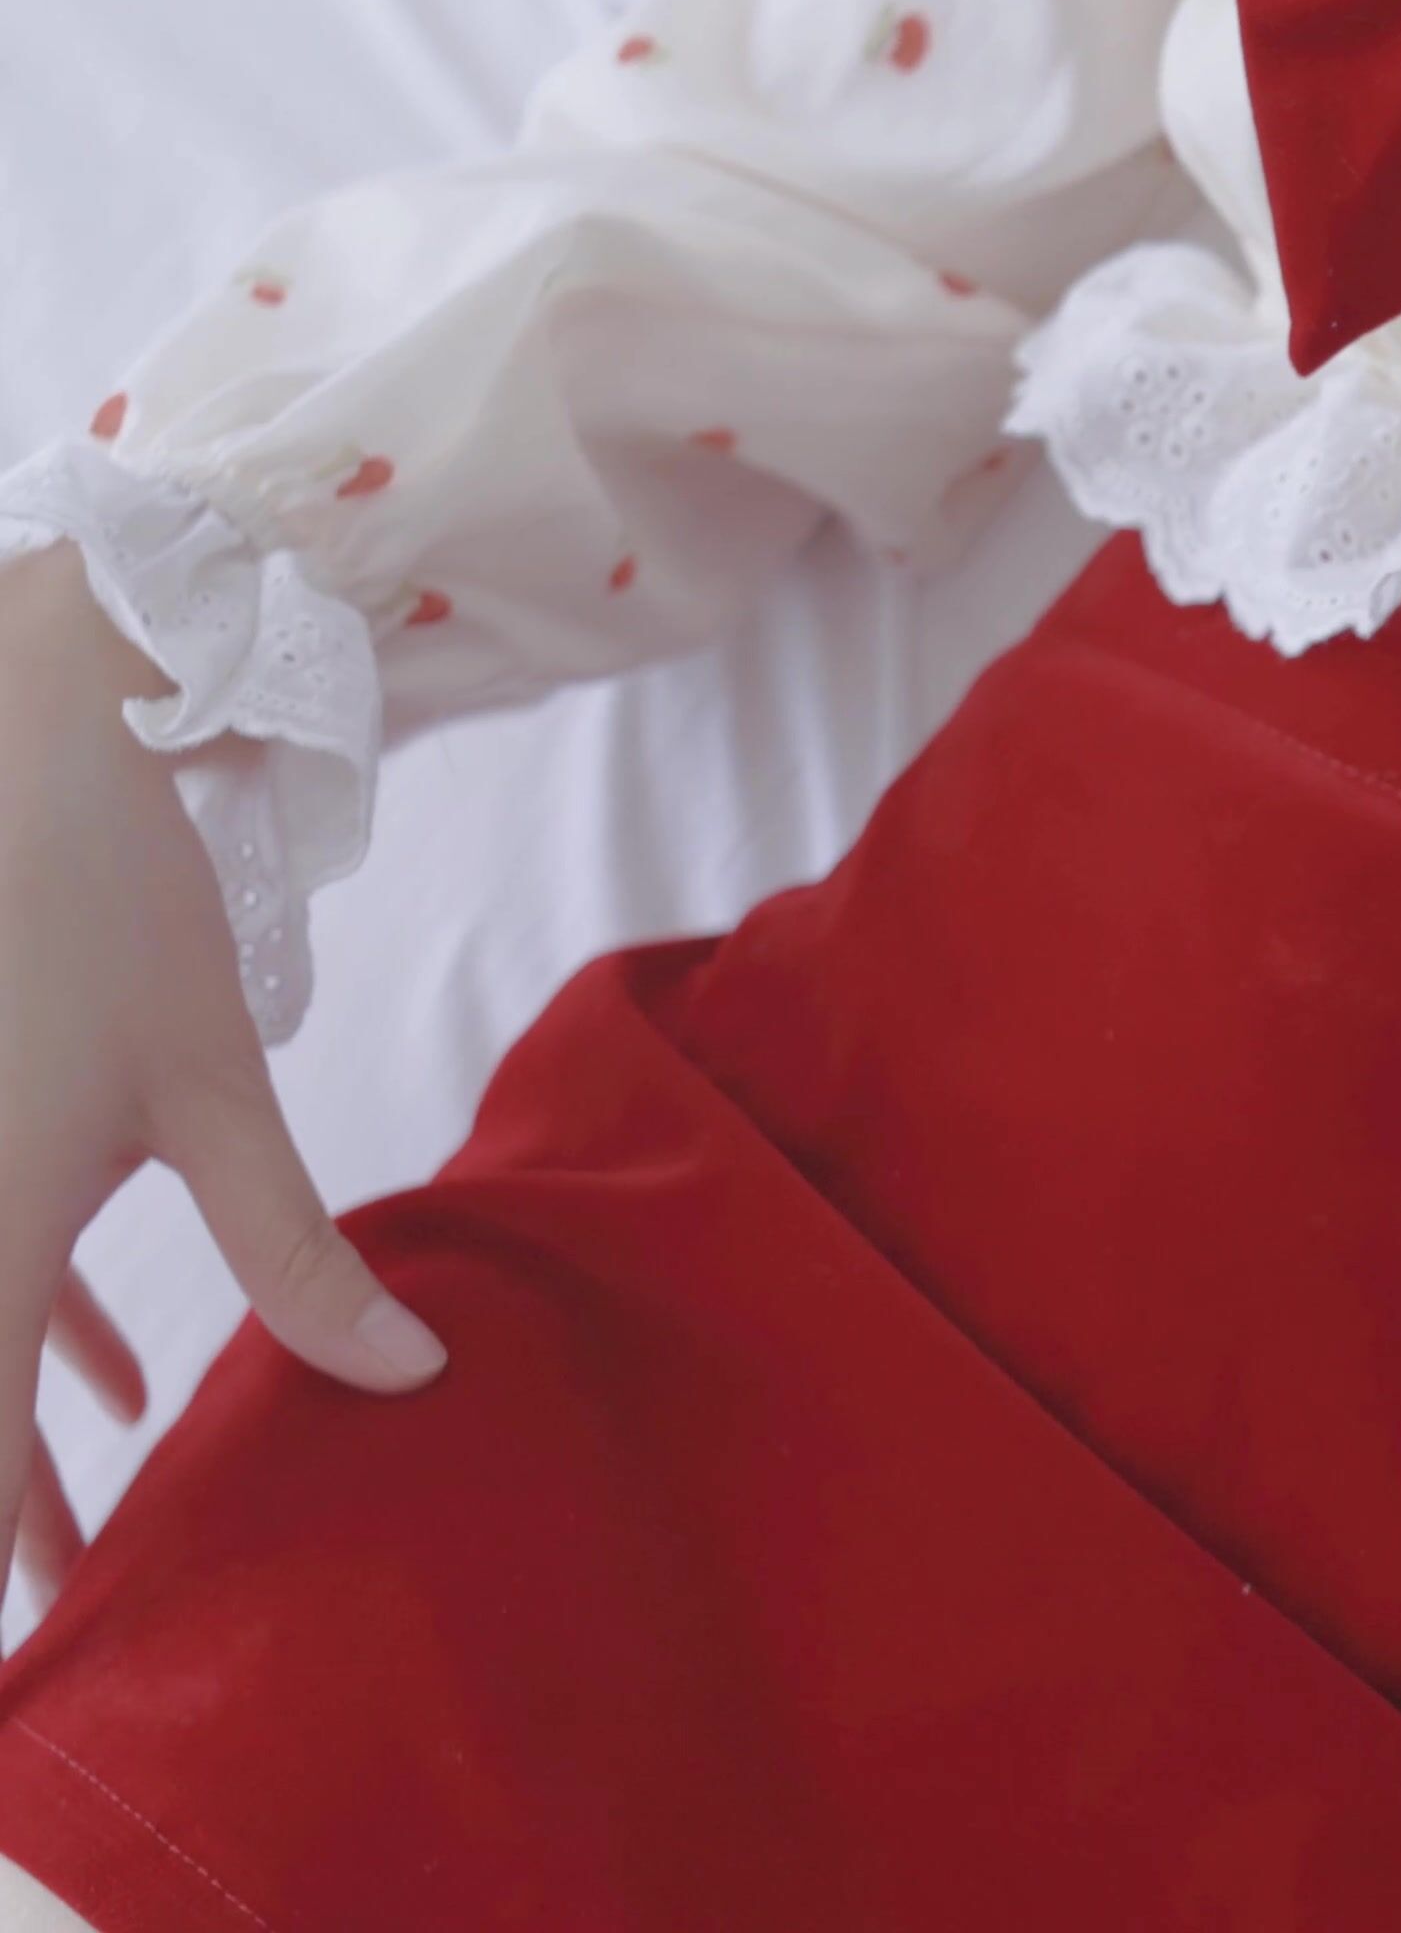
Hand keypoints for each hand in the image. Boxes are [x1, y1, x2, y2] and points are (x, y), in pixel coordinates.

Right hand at [0, 544, 442, 1601]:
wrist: (30, 733)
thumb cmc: (119, 913)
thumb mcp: (216, 1099)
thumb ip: (295, 1255)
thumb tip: (409, 1374)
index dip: (15, 1534)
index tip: (64, 1619)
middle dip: (5, 1494)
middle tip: (70, 1590)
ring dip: (12, 1418)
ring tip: (78, 1519)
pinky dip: (29, 1322)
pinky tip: (104, 1381)